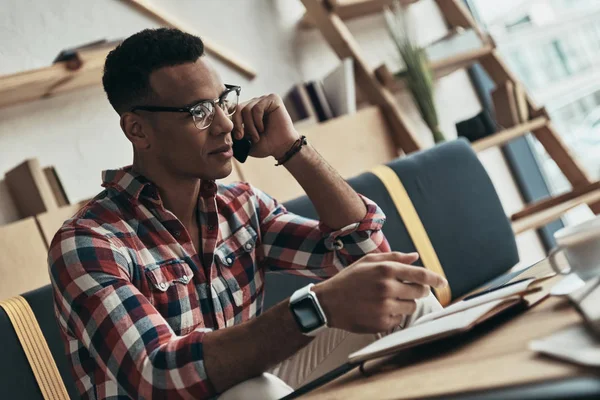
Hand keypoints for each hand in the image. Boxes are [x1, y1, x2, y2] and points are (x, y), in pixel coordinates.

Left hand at [232, 94, 298, 158]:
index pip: (234, 111)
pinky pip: (257, 108)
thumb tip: (219, 131)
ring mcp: (264, 100)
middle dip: (239, 125)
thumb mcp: (245, 141)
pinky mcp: (273, 99)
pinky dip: (258, 121)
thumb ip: (234, 135)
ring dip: (250, 126)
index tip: (238, 137)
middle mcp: (256, 103)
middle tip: (243, 137)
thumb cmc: (265, 145)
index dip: (233, 124)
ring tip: (257, 136)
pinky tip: (263, 128)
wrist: (282, 148)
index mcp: (249, 110)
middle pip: (238, 108)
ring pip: (247, 109)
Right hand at [313, 252, 447, 332]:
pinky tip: (379, 309)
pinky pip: (399, 319)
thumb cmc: (349, 280)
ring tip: (389, 299)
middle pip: (420, 292)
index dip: (436, 279)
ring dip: (405, 303)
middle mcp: (387, 288)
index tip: (443, 282)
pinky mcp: (382, 323)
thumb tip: (416, 257)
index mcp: (386, 270)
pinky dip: (394, 314)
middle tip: (409, 289)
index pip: (421, 275)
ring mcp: (385, 307)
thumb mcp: (368, 262)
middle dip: (418, 290)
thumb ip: (394, 257)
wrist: (328, 303)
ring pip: (412, 307)